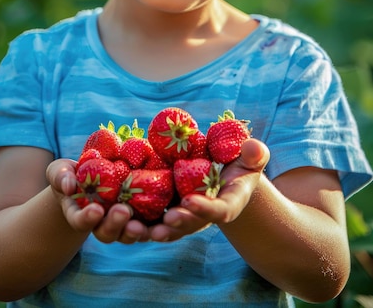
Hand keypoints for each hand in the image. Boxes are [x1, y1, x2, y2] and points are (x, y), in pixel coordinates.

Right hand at [46, 158, 148, 241]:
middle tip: (123, 211)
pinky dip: (154, 224)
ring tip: (140, 223)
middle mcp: (99, 224)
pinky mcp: (138, 216)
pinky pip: (147, 224)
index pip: (80, 221)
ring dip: (134, 231)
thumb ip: (60, 177)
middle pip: (107, 233)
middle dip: (114, 224)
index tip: (95, 209)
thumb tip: (68, 185)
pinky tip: (161, 216)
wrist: (93, 174)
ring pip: (127, 234)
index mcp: (79, 214)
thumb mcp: (60, 171)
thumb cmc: (72, 174)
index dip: (86, 219)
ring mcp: (119, 222)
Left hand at [148, 138, 269, 241]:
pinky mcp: (168, 211)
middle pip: (192, 224)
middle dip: (179, 223)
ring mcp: (186, 216)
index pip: (220, 211)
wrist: (223, 172)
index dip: (205, 209)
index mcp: (228, 203)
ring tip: (139, 228)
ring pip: (170, 228)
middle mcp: (206, 215)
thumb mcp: (250, 156)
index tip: (190, 200)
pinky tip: (122, 216)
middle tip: (166, 219)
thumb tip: (254, 148)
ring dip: (154, 230)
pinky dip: (139, 221)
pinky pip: (153, 219)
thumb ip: (255, 154)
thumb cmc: (239, 162)